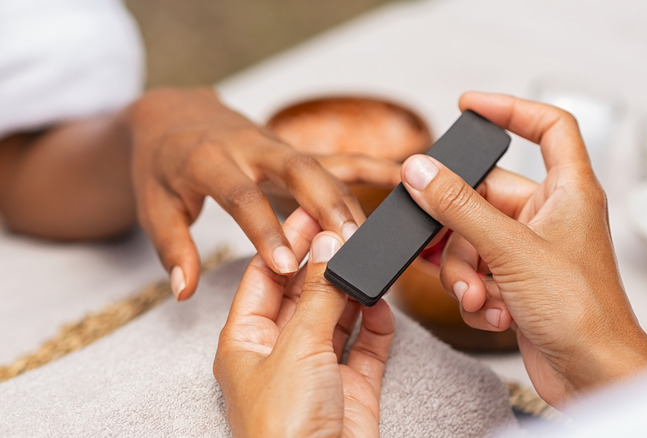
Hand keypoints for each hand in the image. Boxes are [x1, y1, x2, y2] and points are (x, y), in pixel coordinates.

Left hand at [127, 88, 398, 299]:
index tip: (284, 265)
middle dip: (326, 205)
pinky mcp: (295, 151)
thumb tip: (184, 290)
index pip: (241, 196)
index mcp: (208, 161)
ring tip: (375, 236)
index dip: (263, 229)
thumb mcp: (154, 206)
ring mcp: (277, 146)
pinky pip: (337, 158)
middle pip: (296, 171)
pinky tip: (401, 178)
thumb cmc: (162, 166)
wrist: (175, 115)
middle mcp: (249, 148)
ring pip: (322, 168)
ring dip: (350, 200)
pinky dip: (370, 167)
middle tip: (349, 242)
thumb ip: (172, 247)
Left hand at [214, 208, 394, 437]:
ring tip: (369, 257)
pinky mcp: (352, 386)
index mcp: (247, 341)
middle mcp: (281, 352)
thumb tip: (330, 244)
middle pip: (304, 292)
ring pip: (338, 315)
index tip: (312, 211)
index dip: (287, 243)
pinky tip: (381, 303)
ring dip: (354, 289)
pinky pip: (366, 344)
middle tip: (350, 227)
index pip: (265, 277)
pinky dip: (376, 323)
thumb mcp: (298, 348)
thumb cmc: (284, 429)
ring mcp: (318, 369)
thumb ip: (320, 294)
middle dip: (326, 262)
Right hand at [400, 92, 646, 407]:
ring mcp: (532, 250)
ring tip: (481, 297)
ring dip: (466, 272)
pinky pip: (478, 271)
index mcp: (568, 191)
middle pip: (484, 196)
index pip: (548, 127)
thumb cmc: (583, 313)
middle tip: (454, 250)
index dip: (510, 109)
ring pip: (473, 239)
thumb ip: (460, 207)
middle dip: (462, 233)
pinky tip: (495, 312)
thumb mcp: (510, 249)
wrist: (593, 376)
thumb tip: (422, 171)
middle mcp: (550, 215)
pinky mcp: (518, 283)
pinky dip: (477, 293)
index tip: (470, 105)